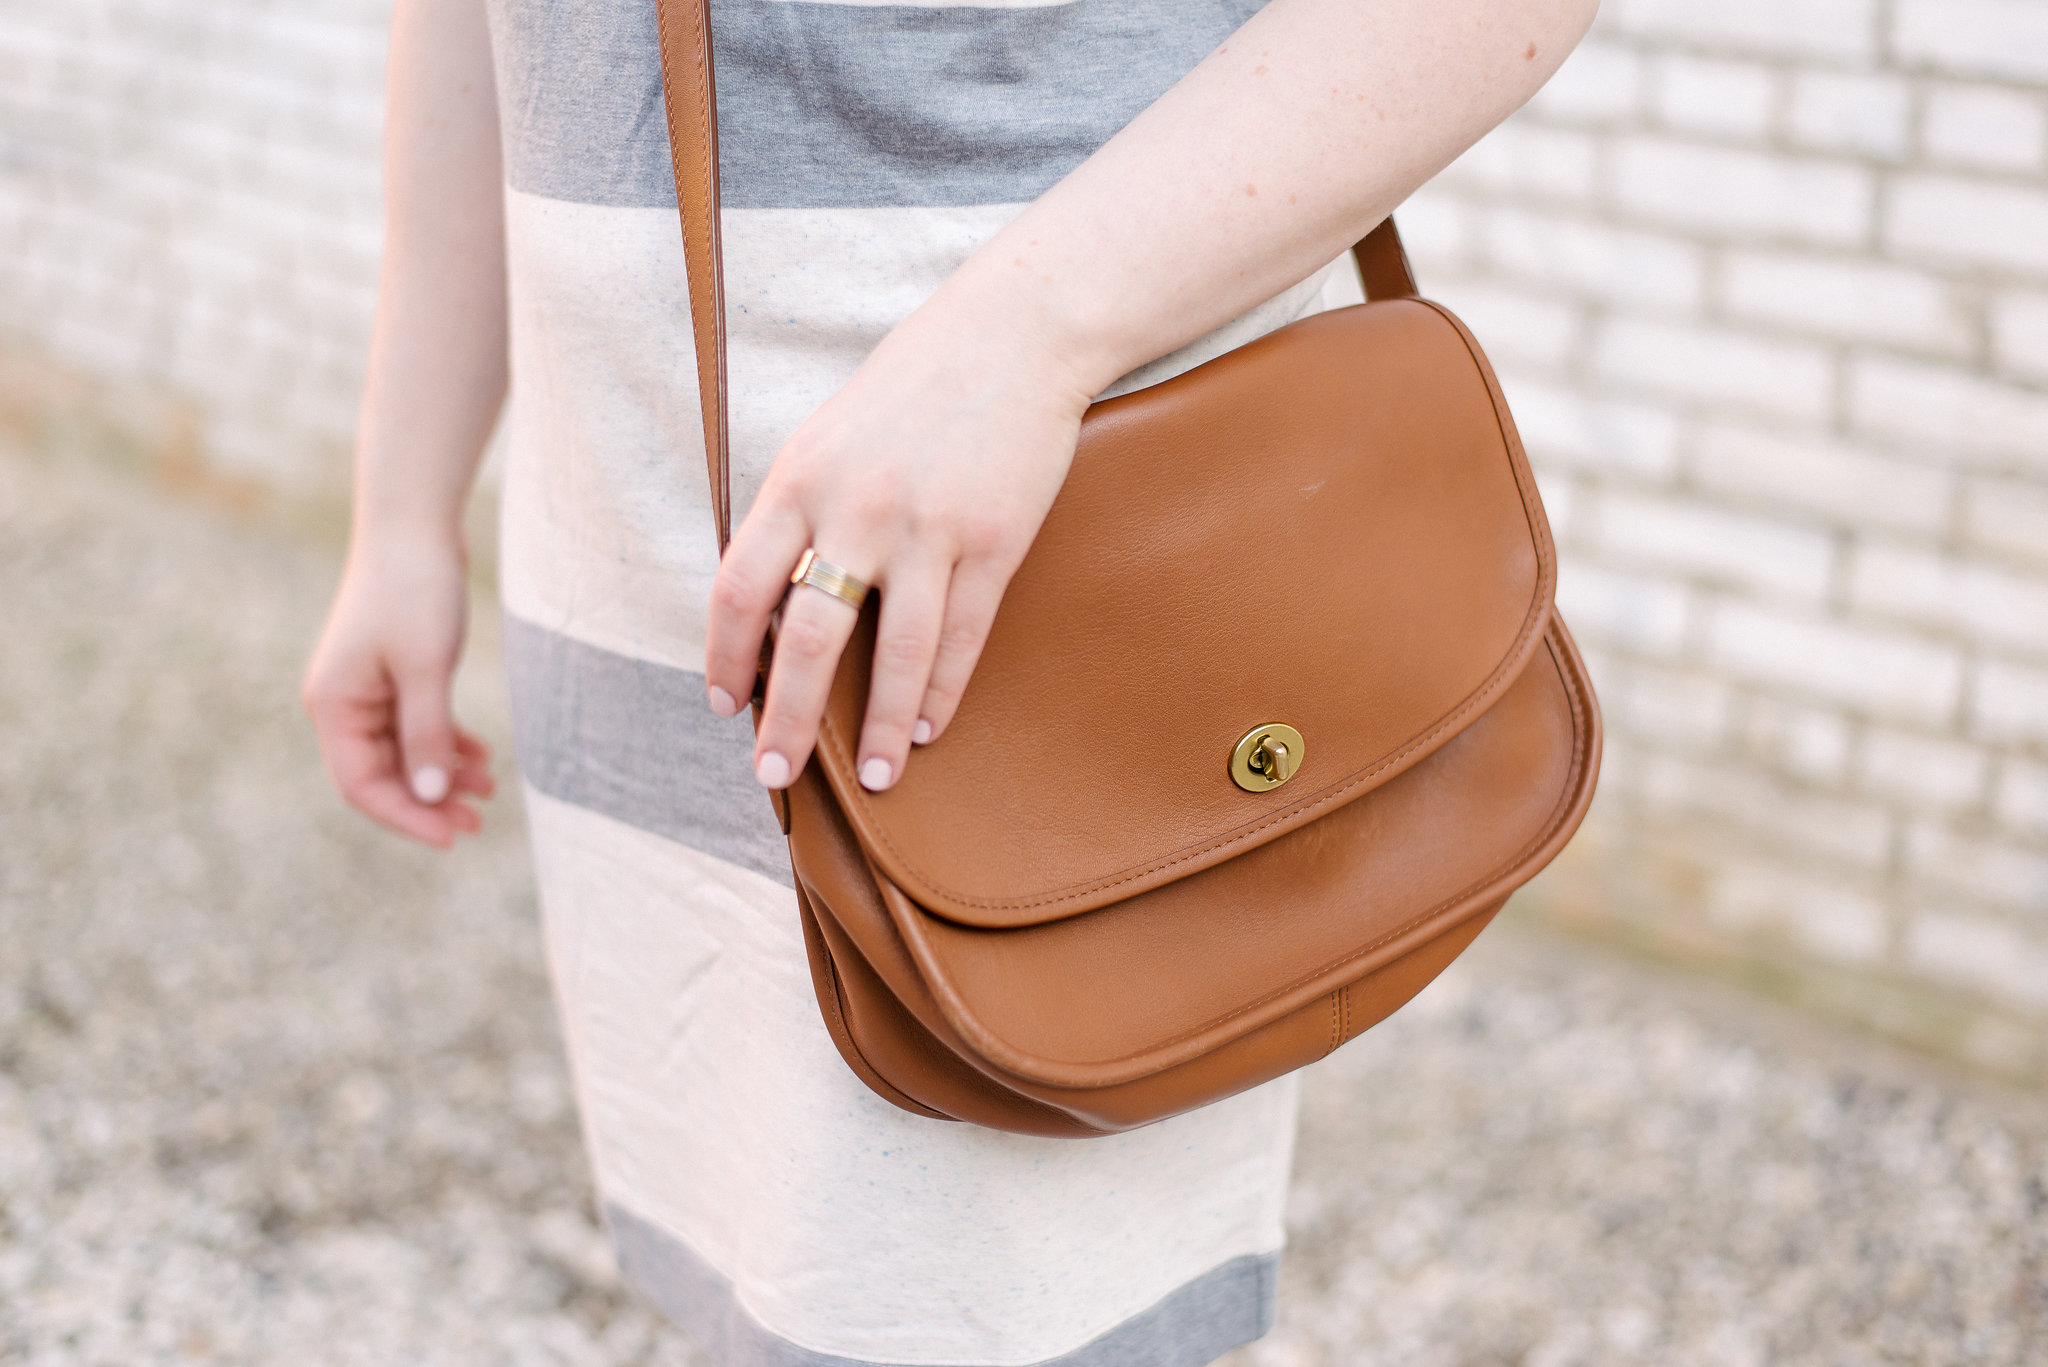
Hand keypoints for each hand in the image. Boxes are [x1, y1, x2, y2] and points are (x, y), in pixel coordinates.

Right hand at [303, 529, 495, 845]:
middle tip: (479, 822)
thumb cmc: (415, 590)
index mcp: (333, 707)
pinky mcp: (395, 676)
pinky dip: (447, 744)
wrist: (415, 526)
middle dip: (429, 802)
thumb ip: (426, 733)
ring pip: (404, 754)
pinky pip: (417, 727)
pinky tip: (482, 759)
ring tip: (489, 791)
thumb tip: (429, 795)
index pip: (362, 786)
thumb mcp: (426, 668)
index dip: (407, 817)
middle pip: (383, 776)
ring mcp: (367, 691)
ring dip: (443, 776)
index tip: (454, 836)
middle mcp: (343, 704)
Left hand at [702, 305, 1095, 792]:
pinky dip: (941, 690)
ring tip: (877, 779)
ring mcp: (929, 529)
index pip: (738, 588)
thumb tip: (771, 603)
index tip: (724, 704)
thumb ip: (799, 512)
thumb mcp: (828, 437)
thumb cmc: (914, 386)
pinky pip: (961, 636)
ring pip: (894, 655)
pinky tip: (928, 727)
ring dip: (880, 728)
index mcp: (800, 480)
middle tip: (774, 776)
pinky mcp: (993, 541)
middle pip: (807, 640)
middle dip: (786, 720)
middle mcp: (857, 510)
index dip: (724, 656)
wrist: (1014, 335)